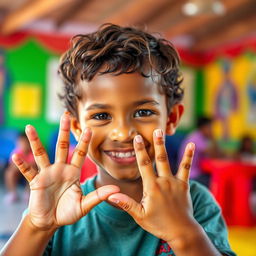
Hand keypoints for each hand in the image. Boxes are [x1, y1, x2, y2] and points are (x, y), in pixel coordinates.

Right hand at [12, 112, 118, 230]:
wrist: (50, 222)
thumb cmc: (67, 212)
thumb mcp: (84, 204)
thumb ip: (98, 196)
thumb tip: (116, 190)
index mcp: (73, 172)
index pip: (80, 153)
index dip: (84, 142)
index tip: (89, 129)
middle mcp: (60, 169)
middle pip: (61, 146)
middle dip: (64, 131)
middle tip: (66, 116)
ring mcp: (47, 174)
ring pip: (41, 154)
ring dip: (35, 141)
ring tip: (29, 127)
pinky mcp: (35, 182)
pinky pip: (28, 172)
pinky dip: (22, 165)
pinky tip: (15, 156)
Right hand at [108, 129, 195, 243]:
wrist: (182, 231)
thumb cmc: (159, 224)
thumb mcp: (140, 216)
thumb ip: (126, 204)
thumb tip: (110, 195)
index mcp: (152, 187)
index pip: (144, 165)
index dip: (140, 151)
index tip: (137, 139)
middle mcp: (164, 182)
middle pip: (158, 159)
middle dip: (155, 143)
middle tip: (154, 130)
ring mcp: (175, 182)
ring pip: (169, 161)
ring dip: (166, 146)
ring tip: (163, 132)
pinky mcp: (184, 184)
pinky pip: (186, 168)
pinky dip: (188, 156)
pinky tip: (191, 144)